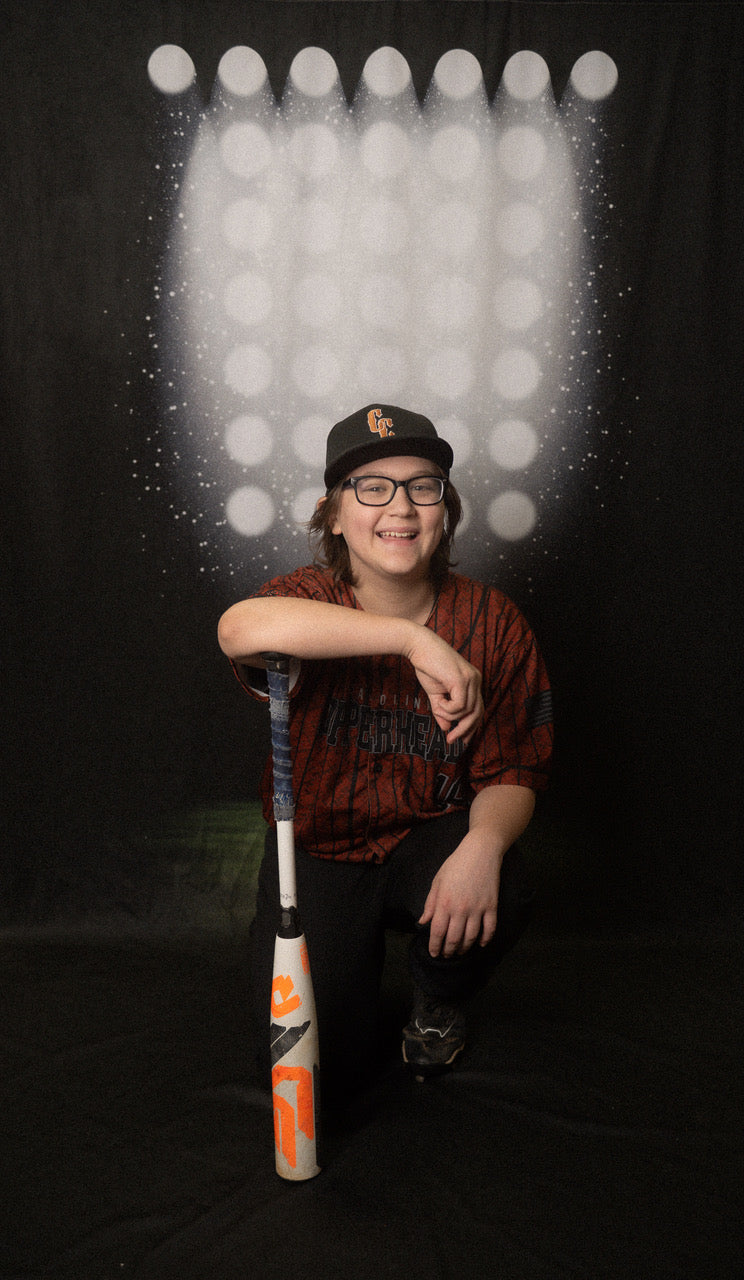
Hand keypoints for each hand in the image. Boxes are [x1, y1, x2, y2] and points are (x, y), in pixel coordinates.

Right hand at [405, 630, 482, 745]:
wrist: (418, 646)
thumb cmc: (427, 666)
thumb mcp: (436, 693)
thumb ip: (442, 710)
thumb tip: (446, 728)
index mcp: (473, 681)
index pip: (479, 709)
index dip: (471, 727)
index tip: (462, 740)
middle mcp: (476, 680)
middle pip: (478, 713)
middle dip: (464, 729)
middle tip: (451, 739)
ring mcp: (471, 679)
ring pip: (467, 711)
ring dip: (449, 715)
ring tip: (438, 707)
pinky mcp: (461, 680)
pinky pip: (459, 706)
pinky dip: (447, 709)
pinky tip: (439, 701)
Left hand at [418, 832, 502, 957]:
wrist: (480, 852)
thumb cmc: (456, 864)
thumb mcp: (437, 881)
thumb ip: (430, 903)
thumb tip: (423, 922)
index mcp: (444, 902)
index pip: (437, 932)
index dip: (435, 946)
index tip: (434, 953)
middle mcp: (460, 909)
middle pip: (454, 939)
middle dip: (449, 951)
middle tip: (446, 956)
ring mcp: (478, 909)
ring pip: (471, 937)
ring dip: (464, 948)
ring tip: (460, 951)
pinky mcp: (492, 906)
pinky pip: (489, 929)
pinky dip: (485, 940)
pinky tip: (480, 944)